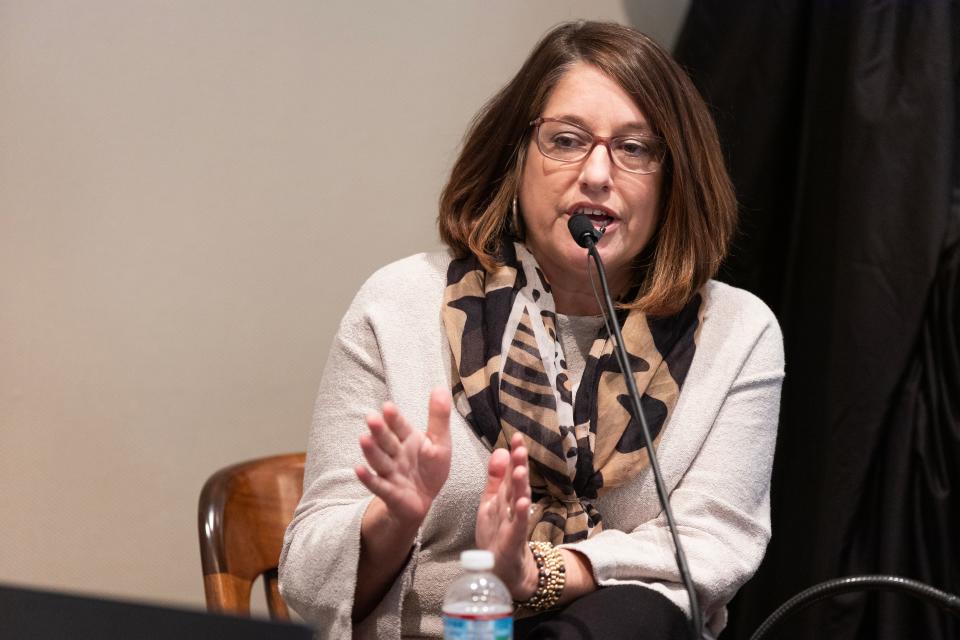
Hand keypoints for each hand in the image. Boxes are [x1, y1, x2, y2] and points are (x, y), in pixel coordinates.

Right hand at [355, 388, 451, 526]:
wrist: (423, 500)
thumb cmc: (430, 469)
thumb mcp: (440, 443)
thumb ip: (438, 417)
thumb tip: (439, 387)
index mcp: (407, 439)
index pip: (400, 426)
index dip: (394, 418)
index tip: (388, 407)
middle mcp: (395, 454)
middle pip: (386, 441)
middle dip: (379, 431)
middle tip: (371, 418)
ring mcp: (390, 472)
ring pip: (379, 460)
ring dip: (371, 451)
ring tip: (363, 439)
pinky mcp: (389, 492)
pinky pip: (378, 485)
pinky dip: (368, 479)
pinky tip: (359, 470)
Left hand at [476, 433, 539, 600]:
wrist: (503, 570)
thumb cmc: (497, 535)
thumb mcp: (491, 503)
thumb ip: (495, 479)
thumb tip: (500, 450)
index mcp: (505, 497)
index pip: (510, 472)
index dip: (514, 455)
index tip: (516, 437)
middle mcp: (513, 507)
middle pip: (517, 483)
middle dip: (519, 464)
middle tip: (520, 446)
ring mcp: (515, 523)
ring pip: (519, 501)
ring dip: (520, 486)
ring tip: (520, 469)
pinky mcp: (514, 540)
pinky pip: (519, 525)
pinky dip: (522, 514)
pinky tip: (524, 502)